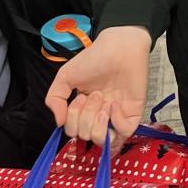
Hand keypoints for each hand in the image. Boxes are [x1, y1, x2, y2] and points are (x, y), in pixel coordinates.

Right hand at [45, 26, 151, 148]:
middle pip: (85, 136)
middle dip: (85, 116)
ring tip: (103, 101)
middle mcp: (99, 116)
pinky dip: (116, 121)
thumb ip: (54, 100)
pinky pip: (123, 133)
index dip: (73, 119)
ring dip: (98, 121)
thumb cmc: (94, 59)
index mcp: (84, 110)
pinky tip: (115, 104)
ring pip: (101, 139)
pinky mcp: (132, 115)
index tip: (79, 97)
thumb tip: (59, 123)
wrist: (119, 48)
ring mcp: (116, 117)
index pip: (73, 131)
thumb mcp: (65, 77)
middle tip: (94, 95)